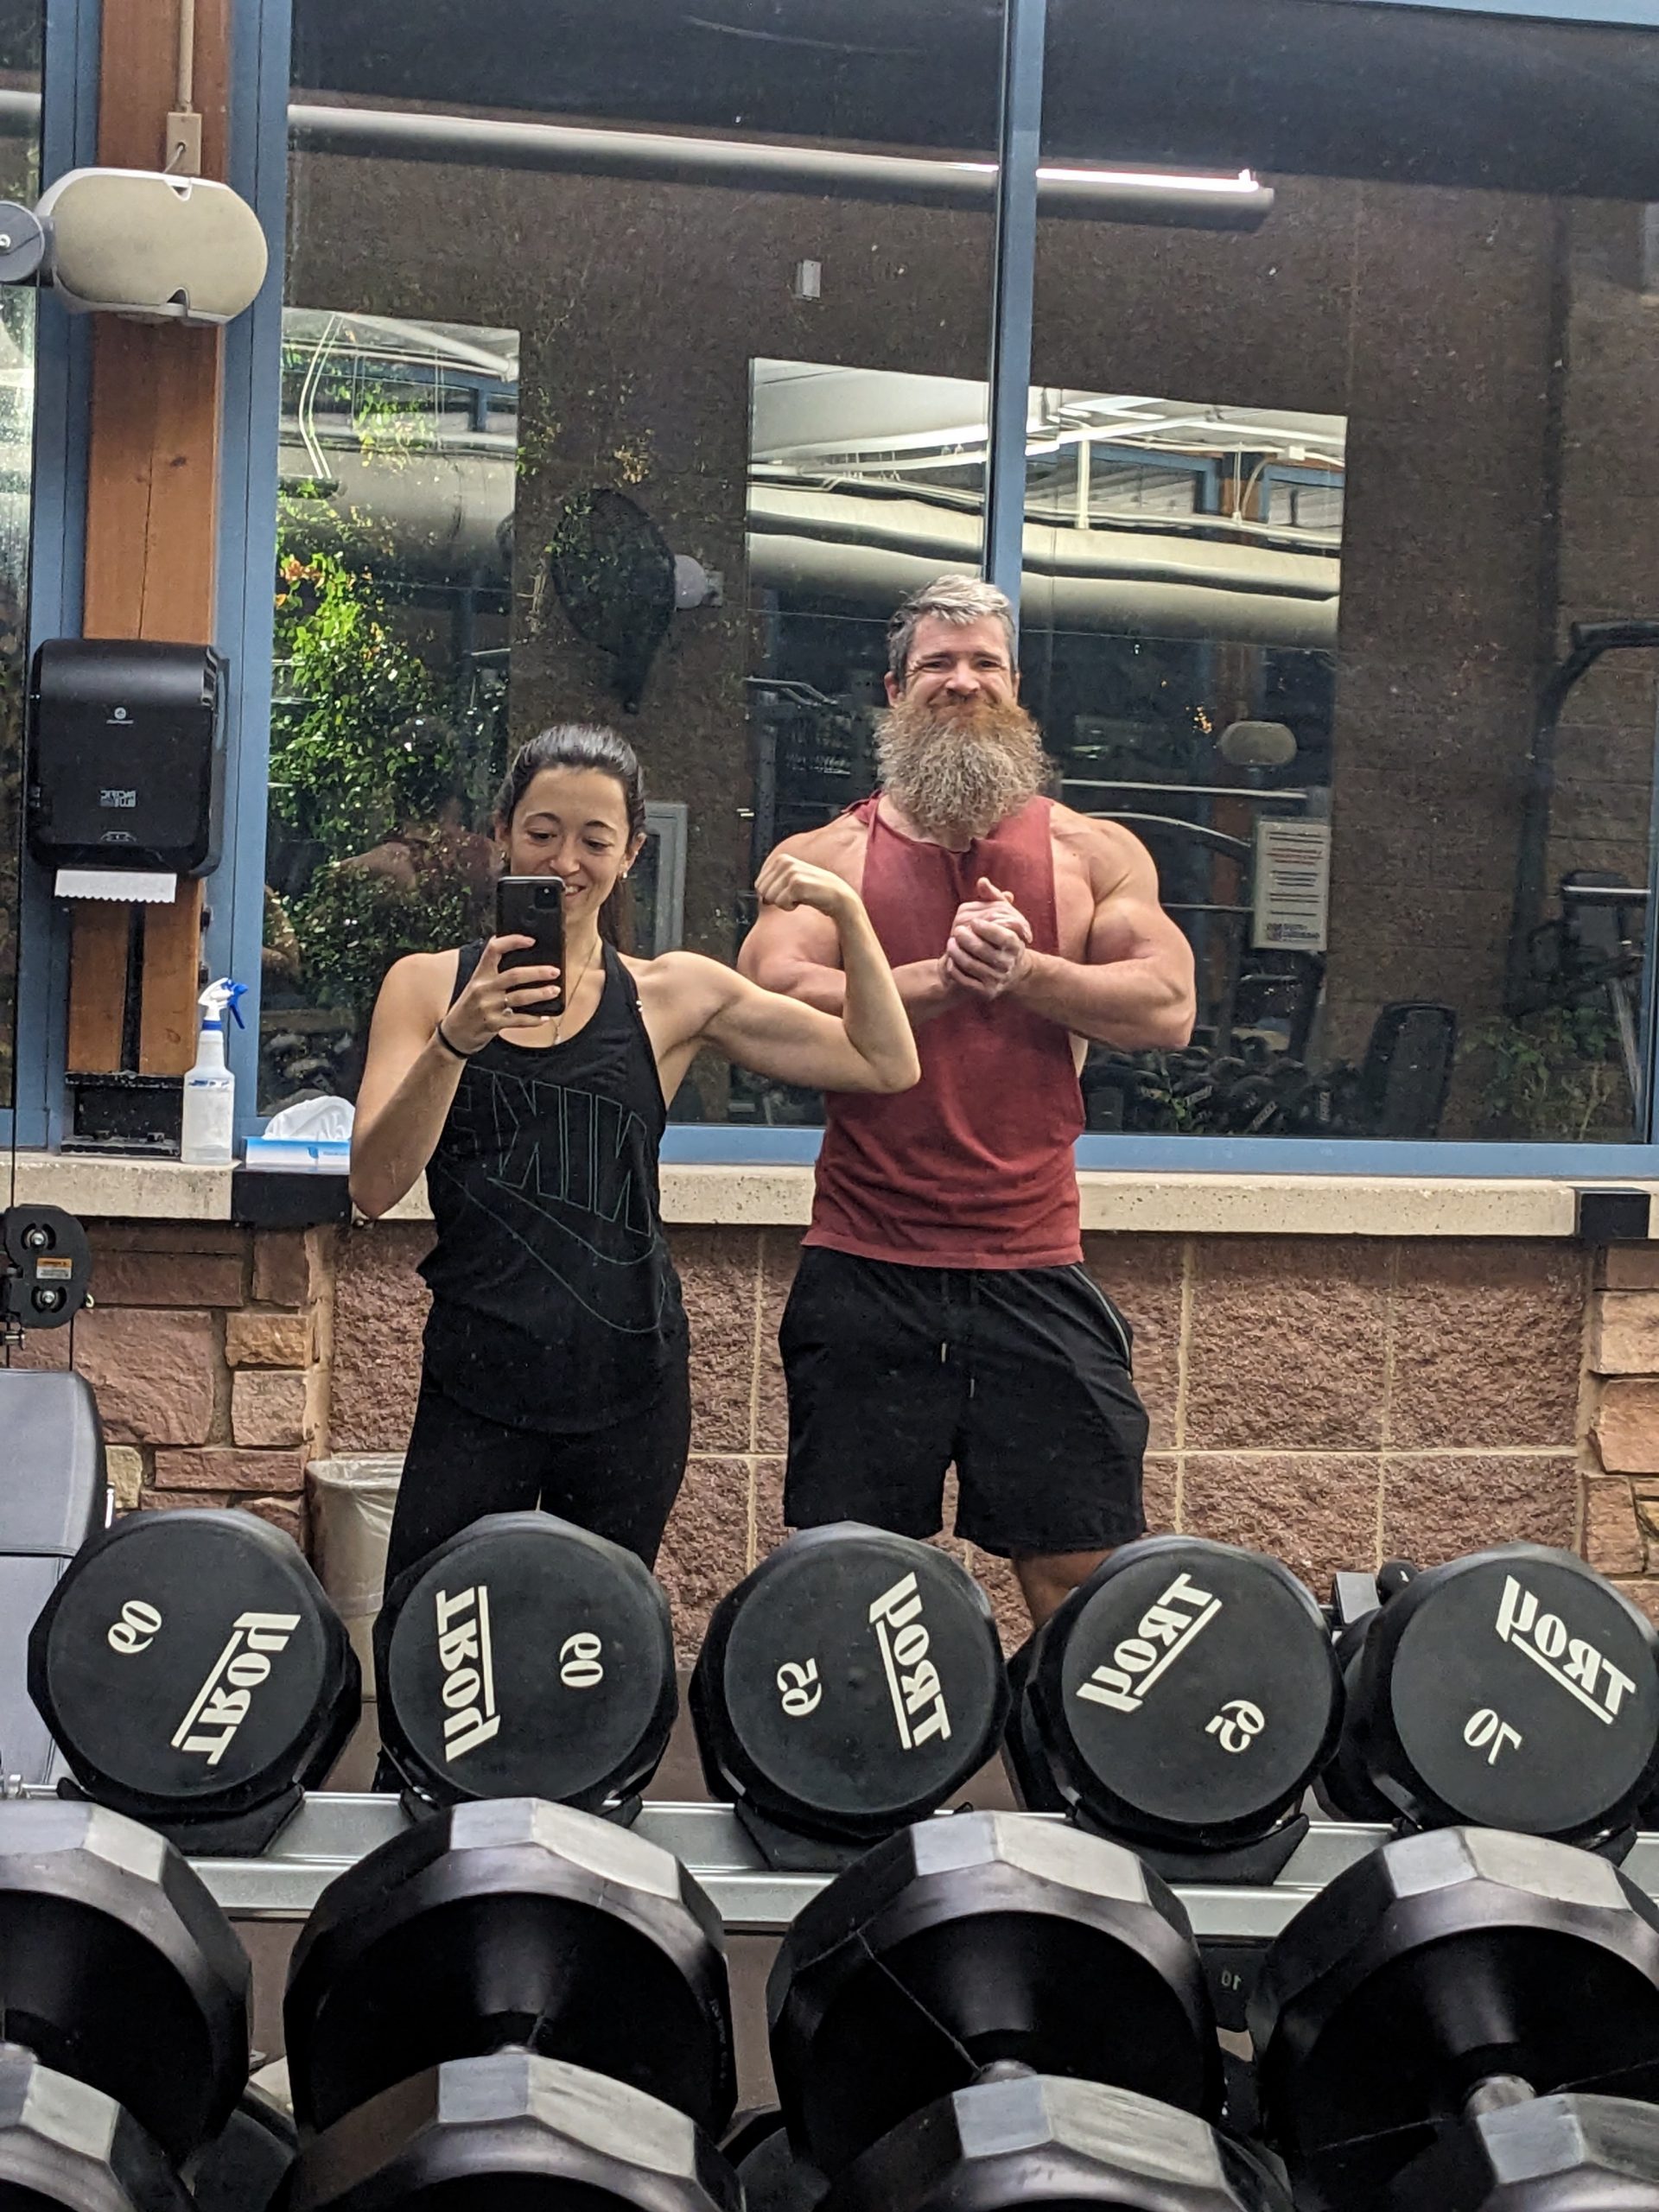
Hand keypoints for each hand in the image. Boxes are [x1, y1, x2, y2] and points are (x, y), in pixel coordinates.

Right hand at [440, 935, 562, 1051]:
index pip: (494, 950)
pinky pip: (518, 1020)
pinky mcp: (493, 1023)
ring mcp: (488, 1006)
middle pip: (515, 975)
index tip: (531, 941)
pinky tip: (544, 1017)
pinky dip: (534, 1019)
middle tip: (554, 971)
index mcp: (480, 975)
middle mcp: (483, 988)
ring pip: (520, 997)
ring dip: (541, 994)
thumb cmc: (469, 1007)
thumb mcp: (476, 985)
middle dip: (538, 972)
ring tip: (555, 991)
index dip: (513, 941)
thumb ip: (494, 974)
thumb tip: (523, 962)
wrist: (454, 1034)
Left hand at [756, 852, 854, 920]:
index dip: (773, 894)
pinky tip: (805, 899)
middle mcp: (785, 862)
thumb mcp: (791, 880)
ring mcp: (791, 872)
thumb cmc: (813, 891)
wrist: (837, 896)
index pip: (759, 884)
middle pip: (762, 891)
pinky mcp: (797, 884)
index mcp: (781, 859)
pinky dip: (791, 907)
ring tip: (801, 896)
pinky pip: (781, 903)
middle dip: (777, 898)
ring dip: (785, 903)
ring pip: (771, 898)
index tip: (789, 891)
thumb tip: (760, 895)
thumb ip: (773, 883)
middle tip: (795, 895)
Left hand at [943, 876, 1032, 998]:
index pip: (1003, 937)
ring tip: (950, 943)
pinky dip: (956, 969)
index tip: (973, 922)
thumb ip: (992, 897)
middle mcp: (1009, 964)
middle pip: (983, 951)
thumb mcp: (1002, 915)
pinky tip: (950, 960)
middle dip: (966, 939)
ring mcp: (998, 979)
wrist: (1009, 972)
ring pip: (972, 965)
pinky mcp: (986, 992)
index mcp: (1016, 945)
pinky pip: (966, 981)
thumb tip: (981, 881)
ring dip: (957, 953)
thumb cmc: (1002, 937)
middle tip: (956, 931)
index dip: (987, 929)